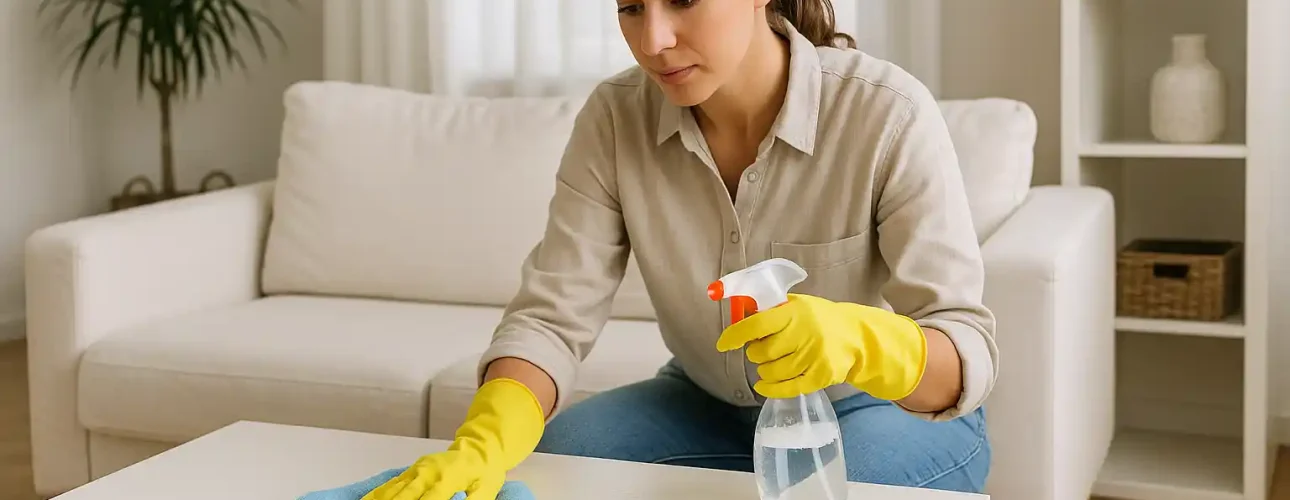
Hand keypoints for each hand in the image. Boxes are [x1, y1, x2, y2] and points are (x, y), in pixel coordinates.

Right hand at [362, 378, 544, 499]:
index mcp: (446, 479)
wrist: (479, 449)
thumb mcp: (486, 491)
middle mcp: (426, 473)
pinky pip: (389, 486)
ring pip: (391, 492)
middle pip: (402, 499)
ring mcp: (416, 471)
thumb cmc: (484, 472)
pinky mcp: (411, 471)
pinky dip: (377, 496)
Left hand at [715, 293, 927, 400]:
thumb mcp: (797, 305)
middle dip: (755, 354)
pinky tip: (764, 385)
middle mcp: (804, 333)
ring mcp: (813, 356)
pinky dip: (770, 389)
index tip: (723, 344)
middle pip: (762, 352)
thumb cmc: (819, 319)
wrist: (858, 337)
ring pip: (772, 372)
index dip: (735, 335)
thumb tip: (738, 314)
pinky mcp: (821, 376)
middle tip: (760, 350)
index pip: (756, 324)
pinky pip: (787, 388)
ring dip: (764, 371)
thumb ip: (770, 309)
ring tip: (769, 364)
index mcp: (794, 312)